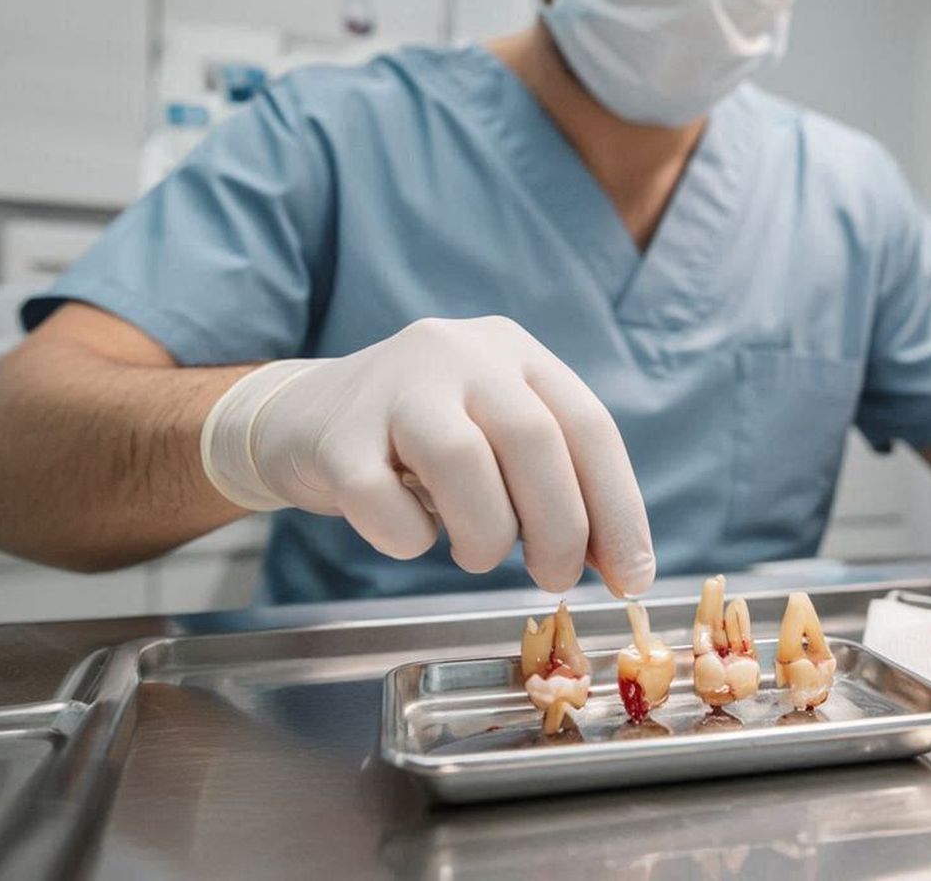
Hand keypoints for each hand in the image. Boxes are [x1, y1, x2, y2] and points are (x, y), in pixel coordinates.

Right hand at [200, 316, 654, 594]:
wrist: (300, 419)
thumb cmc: (419, 445)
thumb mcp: (496, 442)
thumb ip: (558, 487)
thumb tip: (623, 568)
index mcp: (515, 352)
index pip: (589, 425)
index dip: (618, 509)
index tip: (631, 577)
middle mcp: (459, 352)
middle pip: (534, 439)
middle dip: (559, 527)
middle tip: (553, 579)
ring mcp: (393, 385)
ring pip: (460, 460)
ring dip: (485, 532)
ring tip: (477, 553)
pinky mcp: (335, 433)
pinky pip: (380, 499)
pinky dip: (405, 539)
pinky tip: (407, 534)